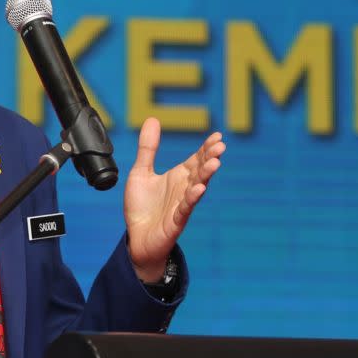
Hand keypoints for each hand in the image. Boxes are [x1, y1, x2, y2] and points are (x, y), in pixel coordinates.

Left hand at [124, 118, 225, 281]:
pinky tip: (199, 188)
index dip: (206, 147)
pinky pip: (185, 208)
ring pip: (197, 187)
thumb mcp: (141, 172)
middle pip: (200, 170)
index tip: (217, 135)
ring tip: (215, 163)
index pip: (196, 158)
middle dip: (210, 158)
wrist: (136, 238)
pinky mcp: (175, 221)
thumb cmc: (142, 207)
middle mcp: (183, 189)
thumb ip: (148, 148)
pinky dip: (192, 198)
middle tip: (220, 146)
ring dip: (206, 175)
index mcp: (178, 177)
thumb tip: (153, 119)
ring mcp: (181, 205)